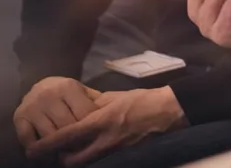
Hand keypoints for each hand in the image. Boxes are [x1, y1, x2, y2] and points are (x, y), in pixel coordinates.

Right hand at [13, 77, 99, 152]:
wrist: (41, 87)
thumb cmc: (67, 93)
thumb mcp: (82, 93)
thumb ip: (95, 103)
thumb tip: (110, 118)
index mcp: (68, 86)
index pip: (84, 114)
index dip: (91, 129)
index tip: (94, 139)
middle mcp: (48, 94)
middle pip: (66, 126)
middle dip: (76, 140)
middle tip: (81, 150)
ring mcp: (32, 106)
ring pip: (49, 135)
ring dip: (58, 148)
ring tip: (67, 153)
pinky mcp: (19, 117)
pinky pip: (29, 139)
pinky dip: (38, 149)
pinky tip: (47, 152)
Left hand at [26, 87, 186, 166]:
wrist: (169, 112)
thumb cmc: (142, 100)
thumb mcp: (115, 96)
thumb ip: (94, 103)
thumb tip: (76, 106)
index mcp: (101, 121)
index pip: (66, 136)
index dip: (47, 144)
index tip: (34, 148)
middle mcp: (105, 140)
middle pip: (72, 160)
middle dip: (61, 158)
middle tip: (59, 150)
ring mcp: (114, 150)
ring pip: (86, 163)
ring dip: (77, 158)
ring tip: (76, 150)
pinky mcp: (123, 156)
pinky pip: (101, 160)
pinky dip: (93, 157)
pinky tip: (95, 148)